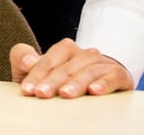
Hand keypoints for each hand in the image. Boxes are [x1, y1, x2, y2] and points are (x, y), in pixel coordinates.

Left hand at [10, 39, 134, 97]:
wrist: (101, 83)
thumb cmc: (63, 79)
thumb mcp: (39, 70)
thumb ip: (23, 59)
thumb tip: (28, 60)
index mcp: (63, 49)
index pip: (47, 61)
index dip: (35, 75)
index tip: (27, 90)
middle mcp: (83, 53)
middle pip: (66, 67)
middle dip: (52, 81)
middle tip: (41, 94)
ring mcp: (102, 63)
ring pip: (87, 70)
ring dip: (75, 82)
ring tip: (65, 94)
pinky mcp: (119, 74)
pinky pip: (112, 76)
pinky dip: (104, 83)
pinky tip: (95, 91)